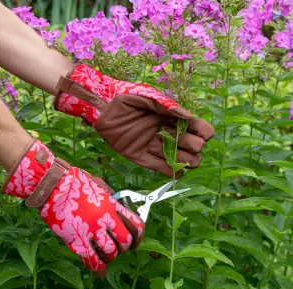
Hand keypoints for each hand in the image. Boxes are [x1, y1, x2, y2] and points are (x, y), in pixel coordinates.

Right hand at [2, 138, 143, 274]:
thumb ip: (110, 196)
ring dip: (111, 255)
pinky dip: (99, 268)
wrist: (53, 185)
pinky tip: (100, 270)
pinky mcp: (77, 241)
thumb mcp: (99, 184)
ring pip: (111, 252)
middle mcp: (106, 219)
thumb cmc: (74, 180)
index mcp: (112, 205)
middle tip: (119, 247)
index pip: (135, 224)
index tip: (135, 240)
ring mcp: (92, 231)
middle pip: (125, 241)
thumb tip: (116, 204)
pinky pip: (93, 261)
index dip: (139, 235)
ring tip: (106, 254)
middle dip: (125, 246)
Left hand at [55, 64, 214, 176]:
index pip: (194, 126)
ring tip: (188, 161)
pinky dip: (168, 170)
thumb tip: (189, 117)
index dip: (202, 131)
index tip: (204, 134)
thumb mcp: (147, 97)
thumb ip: (167, 106)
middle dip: (194, 147)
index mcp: (169, 117)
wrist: (101, 109)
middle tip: (191, 145)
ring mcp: (152, 145)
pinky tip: (178, 173)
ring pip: (175, 157)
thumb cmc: (125, 98)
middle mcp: (164, 132)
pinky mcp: (139, 156)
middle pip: (188, 144)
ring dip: (184, 160)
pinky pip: (157, 165)